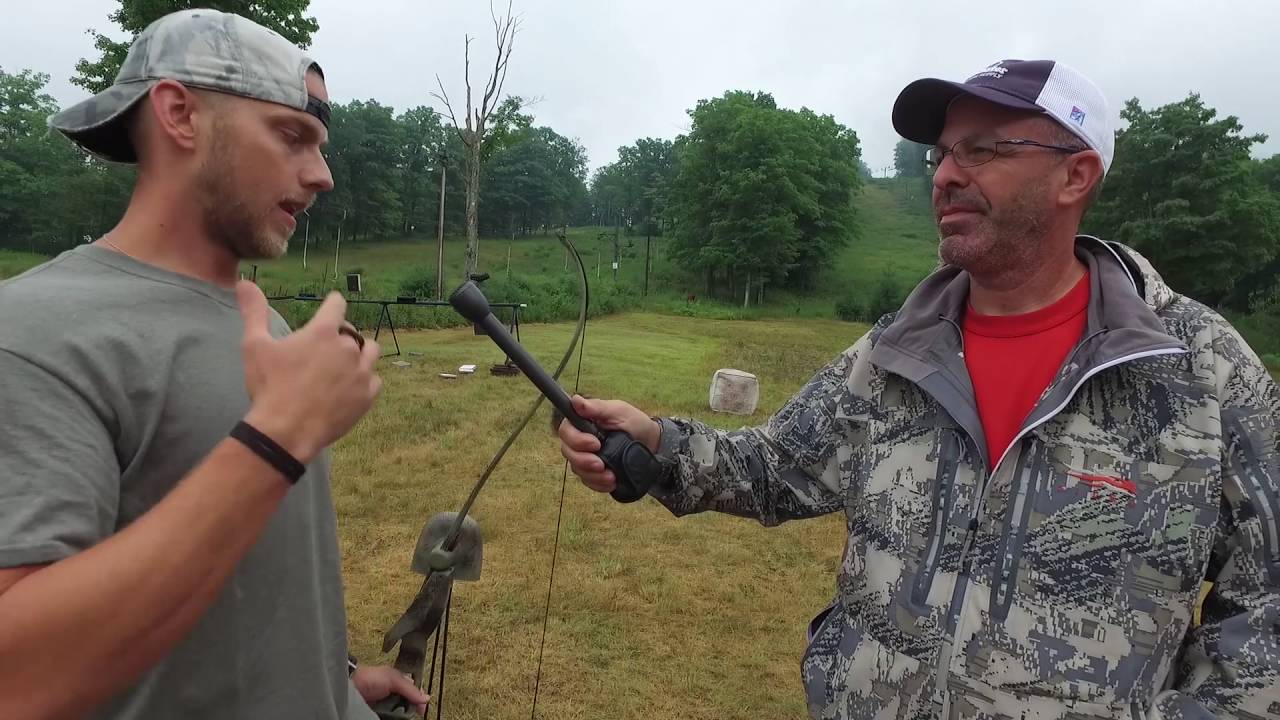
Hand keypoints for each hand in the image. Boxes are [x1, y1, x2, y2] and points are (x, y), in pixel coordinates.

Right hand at [236, 281, 381, 463]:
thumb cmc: (269, 386)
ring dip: (360, 354)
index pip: (337, 305)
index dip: (333, 303)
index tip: (332, 305)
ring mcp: (361, 372)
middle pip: (352, 332)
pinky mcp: (368, 396)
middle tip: (325, 349)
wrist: (287, 430)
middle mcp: (348, 348)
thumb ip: (254, 311)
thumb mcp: (255, 345)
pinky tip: (352, 386)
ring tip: (344, 363)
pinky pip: (375, 380)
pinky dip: (365, 380)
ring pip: (370, 352)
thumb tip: (244, 282)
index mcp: (323, 331)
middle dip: (340, 336)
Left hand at [352, 665, 428, 716]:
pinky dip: (392, 717)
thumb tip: (425, 698)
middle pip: (408, 703)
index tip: (421, 708)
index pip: (415, 691)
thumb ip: (410, 688)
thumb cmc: (369, 677)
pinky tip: (392, 717)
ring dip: (402, 714)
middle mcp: (393, 692)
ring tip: (401, 715)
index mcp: (399, 681)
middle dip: (411, 708)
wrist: (350, 686)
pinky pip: (389, 716)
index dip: (419, 699)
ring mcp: (385, 703)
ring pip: (399, 711)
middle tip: (411, 713)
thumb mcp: (393, 679)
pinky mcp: (378, 711)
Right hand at [558, 395, 659, 492]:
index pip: (566, 431)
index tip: (595, 444)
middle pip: (568, 452)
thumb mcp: (618, 411)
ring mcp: (585, 457)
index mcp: (582, 422)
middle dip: (583, 461)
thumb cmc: (634, 423)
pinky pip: (588, 481)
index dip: (576, 440)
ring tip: (611, 476)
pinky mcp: (593, 472)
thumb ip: (597, 408)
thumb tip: (575, 400)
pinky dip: (599, 484)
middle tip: (601, 464)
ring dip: (593, 475)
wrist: (651, 444)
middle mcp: (579, 440)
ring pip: (577, 469)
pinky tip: (611, 482)